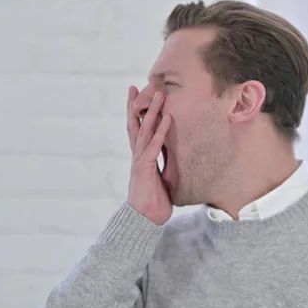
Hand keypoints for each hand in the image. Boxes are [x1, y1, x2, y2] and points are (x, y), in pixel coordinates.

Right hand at [126, 86, 172, 224]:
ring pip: (144, 131)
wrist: (144, 221)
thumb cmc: (153, 204)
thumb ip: (164, 170)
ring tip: (159, 95)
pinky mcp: (145, 168)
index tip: (136, 99)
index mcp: (141, 159)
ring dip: (152, 112)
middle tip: (136, 87)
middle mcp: (137, 156)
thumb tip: (172, 165)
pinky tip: (167, 118)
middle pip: (135, 125)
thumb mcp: (161, 183)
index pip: (137, 132)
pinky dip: (161, 131)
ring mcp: (140, 161)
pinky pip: (154, 146)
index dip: (136, 115)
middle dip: (136, 106)